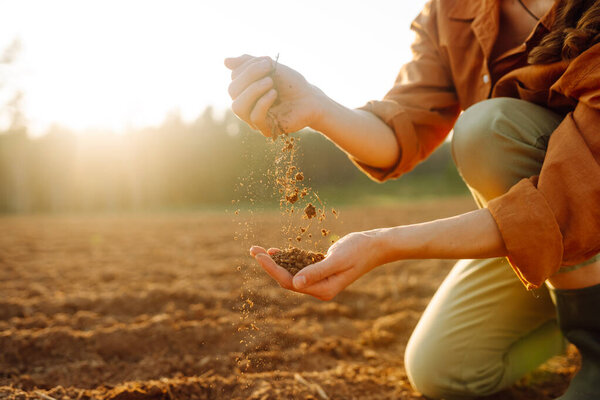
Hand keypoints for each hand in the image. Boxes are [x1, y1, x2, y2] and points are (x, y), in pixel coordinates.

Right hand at [224, 54, 324, 136]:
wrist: (311, 99)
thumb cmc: (290, 83)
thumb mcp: (270, 68)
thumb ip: (249, 63)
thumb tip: (225, 61)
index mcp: (244, 90)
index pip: (234, 77)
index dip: (248, 67)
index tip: (268, 62)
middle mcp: (246, 105)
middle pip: (232, 91)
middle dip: (249, 76)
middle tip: (268, 68)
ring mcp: (254, 119)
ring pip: (238, 107)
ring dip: (253, 90)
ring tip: (270, 82)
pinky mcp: (266, 129)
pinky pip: (255, 117)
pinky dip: (263, 102)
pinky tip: (274, 94)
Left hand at [249, 230, 386, 300]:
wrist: (377, 246)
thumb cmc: (359, 250)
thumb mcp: (337, 259)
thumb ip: (317, 271)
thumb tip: (295, 283)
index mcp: (323, 290)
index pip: (290, 282)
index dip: (272, 269)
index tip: (259, 255)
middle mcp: (320, 289)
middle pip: (287, 279)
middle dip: (269, 265)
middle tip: (252, 249)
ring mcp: (320, 281)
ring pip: (291, 273)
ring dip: (276, 262)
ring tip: (258, 250)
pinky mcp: (321, 271)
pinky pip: (299, 267)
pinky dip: (288, 259)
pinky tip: (277, 251)